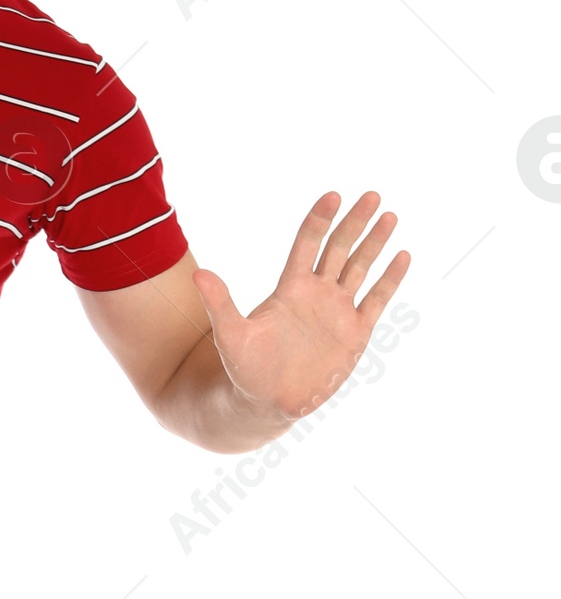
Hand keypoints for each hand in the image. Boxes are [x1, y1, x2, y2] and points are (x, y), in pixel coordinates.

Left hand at [191, 192, 409, 421]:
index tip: (332, 195)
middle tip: (371, 196)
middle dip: (354, 223)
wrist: (268, 402)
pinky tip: (402, 256)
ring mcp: (338, 311)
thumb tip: (197, 274)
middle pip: (338, 249)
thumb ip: (220, 303)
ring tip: (389, 216)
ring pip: (360, 268)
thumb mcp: (230, 335)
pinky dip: (389, 279)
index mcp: (289, 289)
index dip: (319, 220)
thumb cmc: (246, 369)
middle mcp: (316, 293)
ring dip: (375, 243)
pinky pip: (376, 300)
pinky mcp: (355, 333)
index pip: (306, 244)